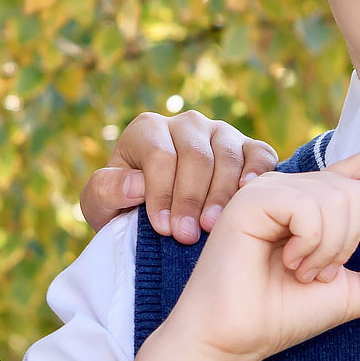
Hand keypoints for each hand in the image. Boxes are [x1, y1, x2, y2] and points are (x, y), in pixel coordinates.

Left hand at [80, 109, 281, 240]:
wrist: (157, 216)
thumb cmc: (125, 208)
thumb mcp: (100, 204)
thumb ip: (106, 191)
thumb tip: (135, 184)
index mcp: (148, 129)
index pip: (160, 156)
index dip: (161, 192)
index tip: (161, 227)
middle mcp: (186, 124)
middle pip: (195, 156)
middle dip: (190, 198)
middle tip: (187, 235)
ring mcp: (220, 133)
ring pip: (227, 156)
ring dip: (220, 194)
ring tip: (211, 227)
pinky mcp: (248, 147)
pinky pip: (259, 154)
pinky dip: (257, 172)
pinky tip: (247, 195)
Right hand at [115, 145, 359, 360]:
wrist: (234, 339)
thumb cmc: (279, 316)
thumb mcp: (348, 296)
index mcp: (308, 206)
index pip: (353, 169)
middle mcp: (287, 190)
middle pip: (353, 190)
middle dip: (347, 241)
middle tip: (315, 272)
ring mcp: (267, 191)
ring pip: (334, 198)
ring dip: (327, 248)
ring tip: (297, 270)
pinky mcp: (251, 200)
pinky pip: (308, 208)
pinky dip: (309, 242)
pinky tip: (286, 260)